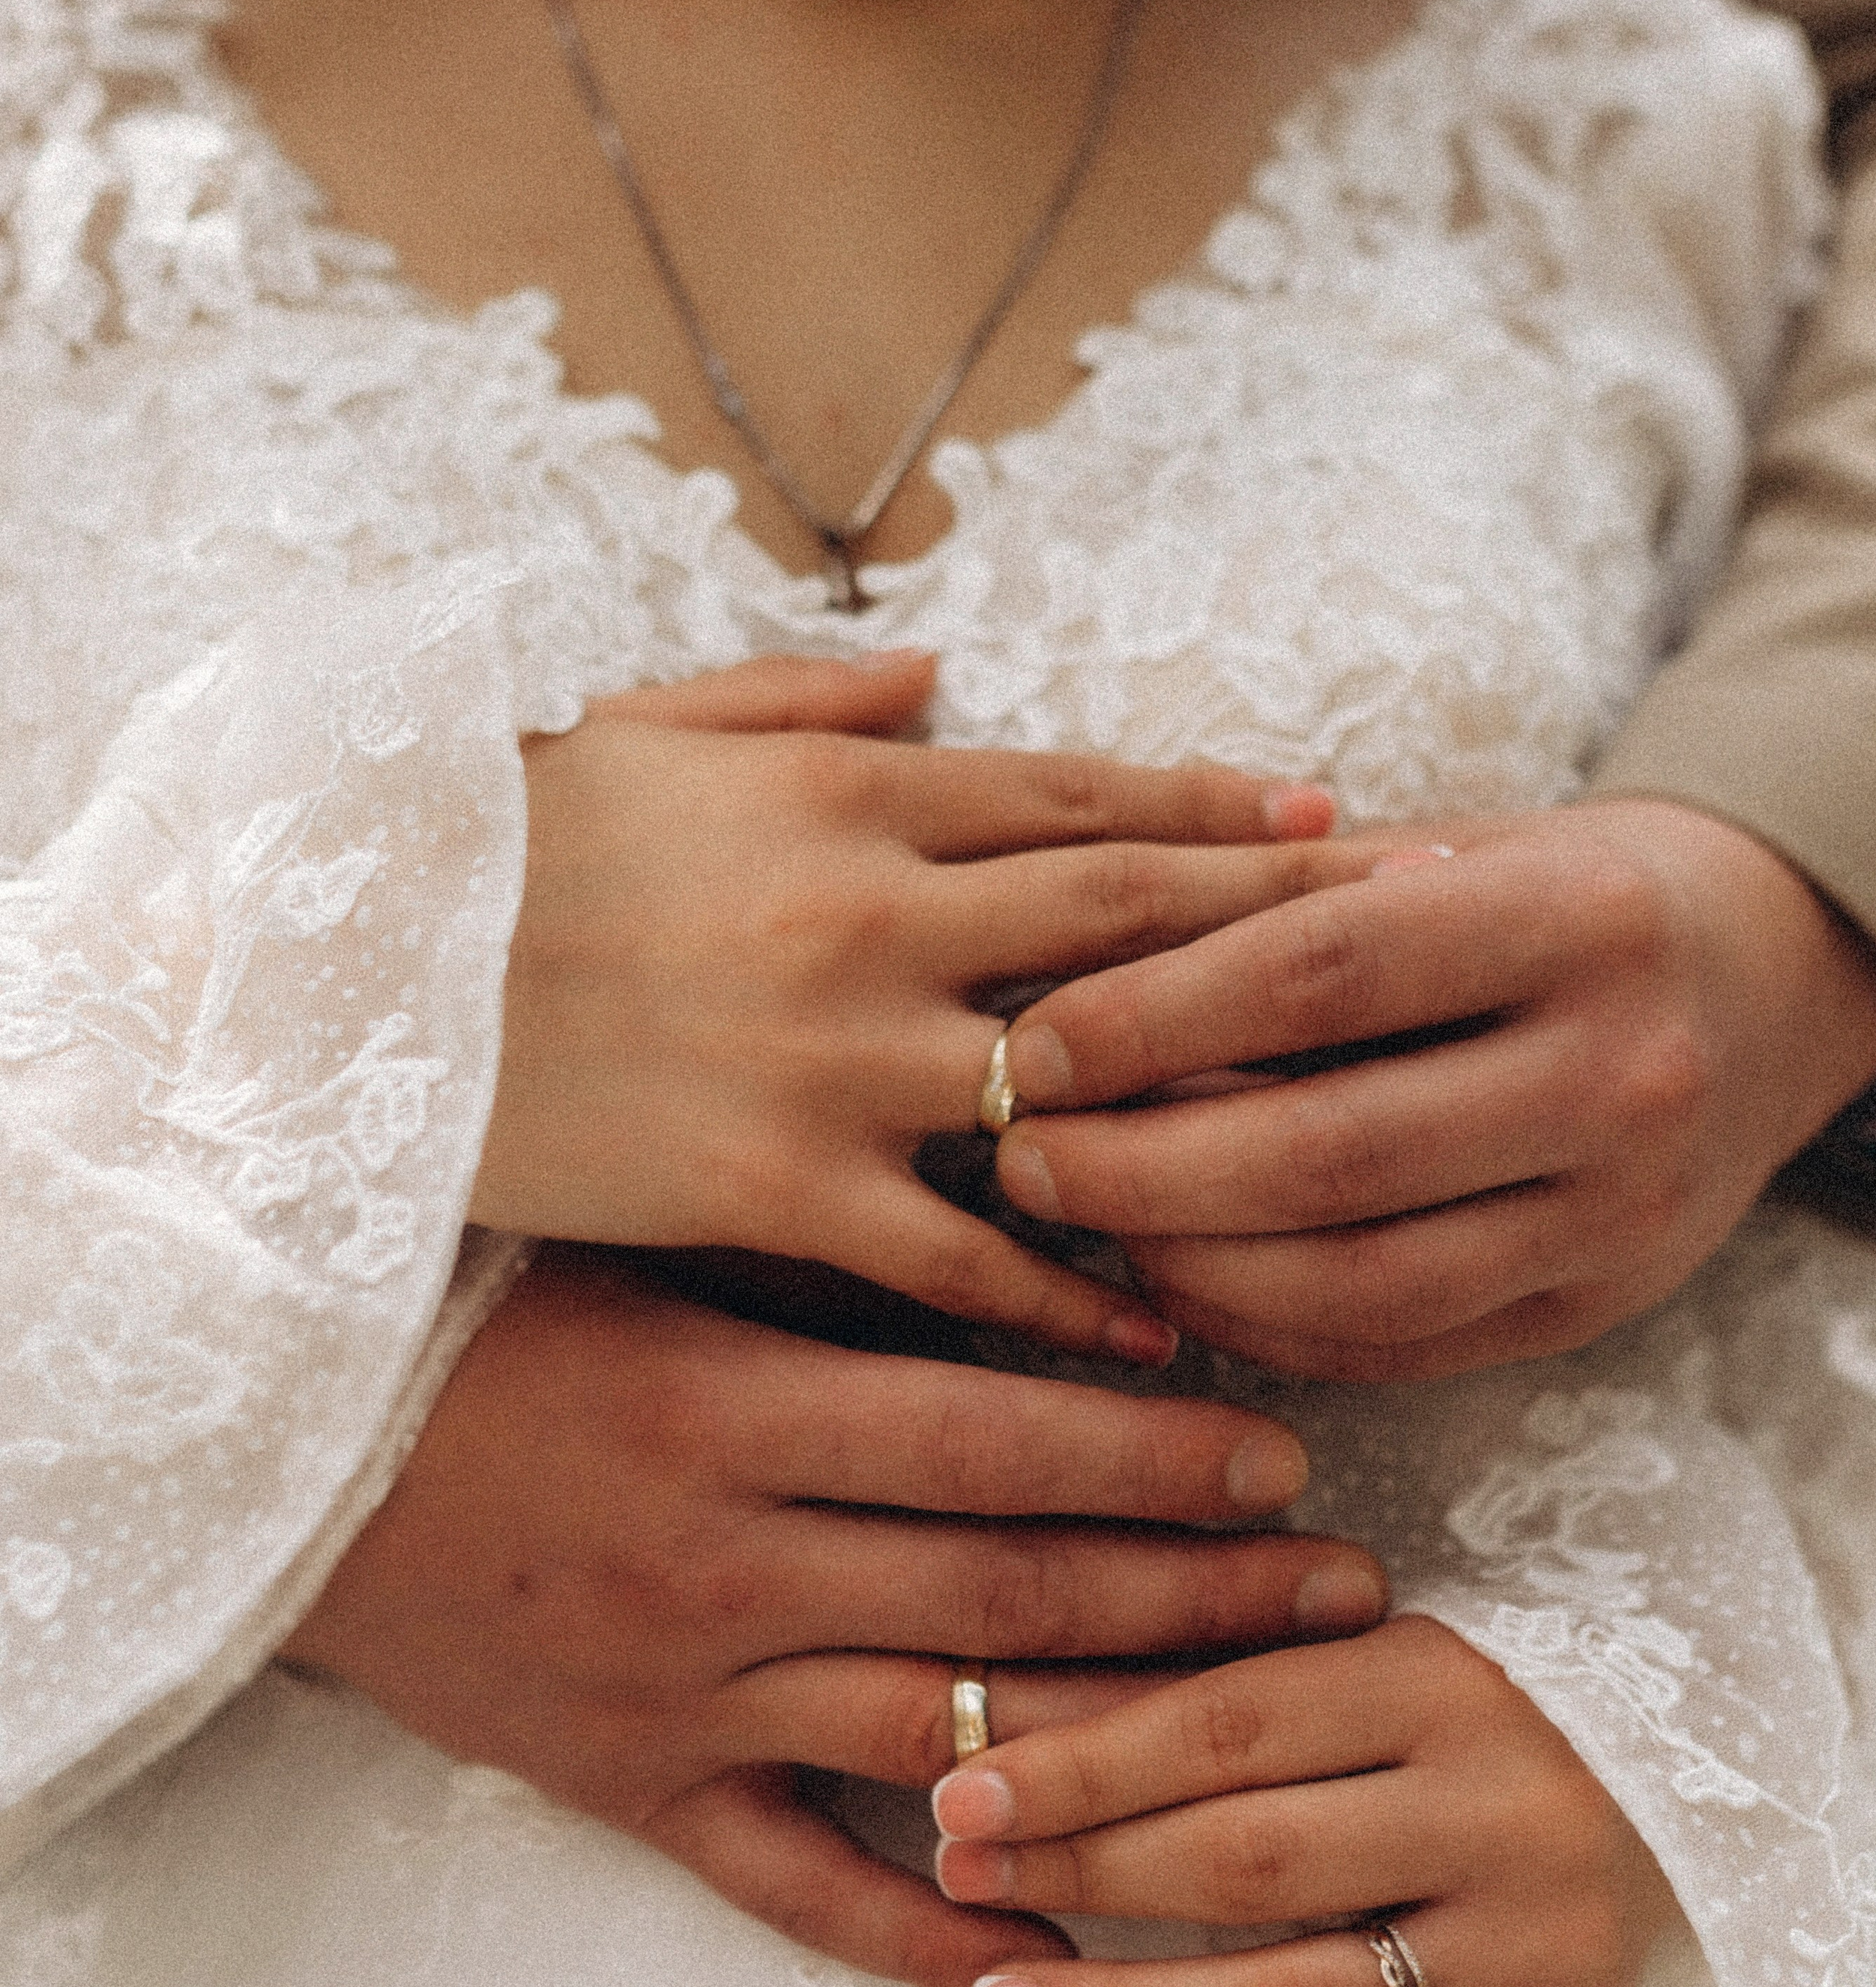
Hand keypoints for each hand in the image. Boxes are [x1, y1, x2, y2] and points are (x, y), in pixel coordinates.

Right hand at [281, 1242, 1389, 1986]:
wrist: (278, 1464)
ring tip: (1263, 1732)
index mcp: (733, 1413)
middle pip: (1008, 1597)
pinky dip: (929, 1931)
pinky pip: (799, 1890)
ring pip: (943, 1744)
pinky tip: (1054, 1948)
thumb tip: (1035, 1267)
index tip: (1284, 1453)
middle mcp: (724, 1568)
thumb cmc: (480, 1327)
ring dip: (1120, 1747)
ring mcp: (683, 1700)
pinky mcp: (633, 1795)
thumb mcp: (653, 1269)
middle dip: (1196, 1597)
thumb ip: (833, 1285)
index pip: (997, 1445)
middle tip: (1344, 1591)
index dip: (1157, 1454)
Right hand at [470, 649, 1349, 1361]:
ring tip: (1346, 1145)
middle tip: (1420, 939)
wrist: (344, 964)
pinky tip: (1161, 1324)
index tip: (1337, 824)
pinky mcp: (774, 1183)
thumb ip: (814, 694)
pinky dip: (1069, 1285)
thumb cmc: (496, 836)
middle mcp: (872, 909)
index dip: (1220, 809)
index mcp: (847, 791)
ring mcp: (834, 1053)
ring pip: (1076, 1084)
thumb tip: (945, 662)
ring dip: (1217, 1112)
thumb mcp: (655, 727)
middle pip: (1128, 916)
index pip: (1081, 796)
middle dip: (1287, 924)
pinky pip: (959, 1248)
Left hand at [931, 1615, 1676, 1986]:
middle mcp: (1503, 1809)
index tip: (957, 1795)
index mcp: (1440, 1680)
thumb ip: (1199, 1695)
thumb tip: (997, 1738)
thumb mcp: (1352, 1663)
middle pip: (1250, 1862)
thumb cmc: (1463, 1712)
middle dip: (1081, 1878)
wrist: (1684, 1781)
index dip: (1080, 1767)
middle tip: (958, 1890)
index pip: (1226, 1728)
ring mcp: (1544, 1943)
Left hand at [990, 797, 1875, 1378]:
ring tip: (1080, 1227)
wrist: (1765, 980)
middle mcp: (1622, 1074)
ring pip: (1360, 1280)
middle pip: (1332, 1153)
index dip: (1156, 1019)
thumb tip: (1065, 966)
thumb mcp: (1456, 849)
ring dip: (1189, 1266)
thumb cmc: (1559, 897)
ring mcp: (1624, 1212)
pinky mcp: (1599, 1307)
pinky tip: (1174, 1284)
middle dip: (1143, 1169)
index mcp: (1578, 920)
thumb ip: (1289, 900)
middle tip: (1019, 1157)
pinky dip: (1265, 1326)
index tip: (1030, 1047)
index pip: (1327, 972)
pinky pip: (1399, 1346)